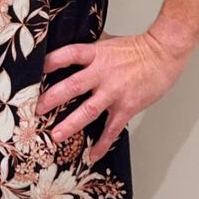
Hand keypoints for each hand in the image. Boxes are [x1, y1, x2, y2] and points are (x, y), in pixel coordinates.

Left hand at [35, 30, 189, 162]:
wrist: (163, 54)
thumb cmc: (137, 48)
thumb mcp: (108, 43)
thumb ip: (90, 52)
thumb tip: (70, 56)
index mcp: (96, 54)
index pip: (68, 55)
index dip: (51, 62)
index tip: (35, 71)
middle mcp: (102, 72)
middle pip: (72, 85)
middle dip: (52, 99)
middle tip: (37, 110)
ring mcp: (114, 91)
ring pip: (88, 110)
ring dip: (70, 124)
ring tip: (55, 136)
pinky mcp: (127, 107)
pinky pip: (112, 129)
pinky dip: (102, 144)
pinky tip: (93, 155)